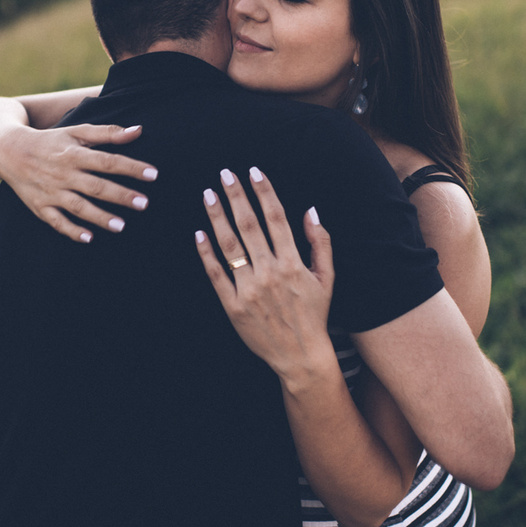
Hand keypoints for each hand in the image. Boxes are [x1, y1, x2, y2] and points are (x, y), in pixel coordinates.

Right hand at [0, 123, 157, 242]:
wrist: (8, 150)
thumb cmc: (51, 140)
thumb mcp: (76, 131)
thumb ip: (107, 133)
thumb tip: (139, 131)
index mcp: (74, 154)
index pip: (107, 161)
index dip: (131, 167)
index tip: (153, 174)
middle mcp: (63, 173)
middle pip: (96, 186)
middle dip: (121, 196)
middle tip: (144, 203)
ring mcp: (51, 192)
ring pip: (78, 207)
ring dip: (100, 217)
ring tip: (122, 226)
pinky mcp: (40, 207)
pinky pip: (56, 221)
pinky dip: (71, 230)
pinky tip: (89, 238)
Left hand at [194, 166, 336, 384]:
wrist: (300, 355)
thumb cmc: (314, 314)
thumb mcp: (327, 277)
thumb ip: (320, 242)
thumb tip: (311, 211)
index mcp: (292, 263)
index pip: (276, 218)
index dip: (264, 191)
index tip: (254, 171)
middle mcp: (270, 272)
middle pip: (249, 225)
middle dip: (236, 196)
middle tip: (225, 173)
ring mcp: (249, 290)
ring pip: (229, 246)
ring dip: (217, 217)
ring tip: (208, 194)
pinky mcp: (233, 307)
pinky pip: (216, 275)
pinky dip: (206, 254)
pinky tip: (198, 234)